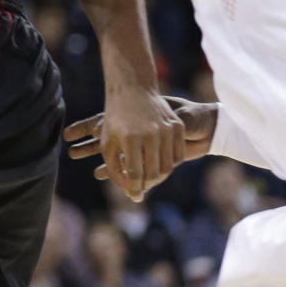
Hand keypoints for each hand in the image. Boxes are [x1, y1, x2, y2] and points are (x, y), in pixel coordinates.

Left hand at [65, 87, 186, 200]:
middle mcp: (151, 134)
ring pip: (168, 167)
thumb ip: (114, 168)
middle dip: (147, 185)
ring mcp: (167, 130)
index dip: (135, 189)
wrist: (133, 89)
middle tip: (142, 188)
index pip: (136, 174)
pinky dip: (170, 165)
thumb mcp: (108, 142)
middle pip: (154, 173)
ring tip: (149, 178)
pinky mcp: (177, 126)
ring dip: (159, 177)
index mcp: (130, 138)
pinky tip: (160, 166)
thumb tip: (128, 190)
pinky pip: (178, 155)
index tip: (133, 197)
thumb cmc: (116, 119)